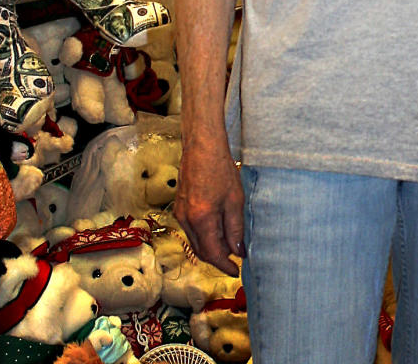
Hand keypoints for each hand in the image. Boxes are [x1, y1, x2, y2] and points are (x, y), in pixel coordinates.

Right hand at [174, 134, 243, 276]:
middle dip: (218, 258)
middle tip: (235, 258)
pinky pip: (191, 230)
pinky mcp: (179, 207)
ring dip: (211, 247)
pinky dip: (204, 236)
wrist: (202, 146)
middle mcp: (186, 219)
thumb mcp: (234, 200)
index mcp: (201, 219)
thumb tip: (237, 251)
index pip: (212, 254)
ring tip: (229, 243)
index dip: (225, 265)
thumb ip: (235, 229)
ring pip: (195, 242)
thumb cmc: (220, 168)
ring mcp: (180, 213)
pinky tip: (217, 229)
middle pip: (201, 251)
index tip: (236, 270)